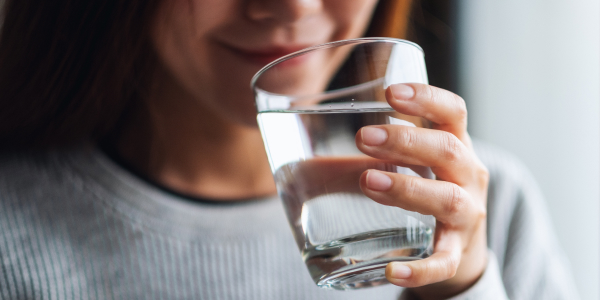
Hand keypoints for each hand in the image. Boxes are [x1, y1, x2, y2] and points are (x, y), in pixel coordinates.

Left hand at [355, 83, 488, 298]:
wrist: (459, 250)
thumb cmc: (426, 193)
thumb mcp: (409, 167)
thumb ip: (366, 157)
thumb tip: (298, 159)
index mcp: (456, 146)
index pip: (453, 112)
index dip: (427, 98)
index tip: (391, 93)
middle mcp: (468, 176)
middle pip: (449, 150)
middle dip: (407, 142)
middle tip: (364, 137)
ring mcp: (466, 215)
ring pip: (447, 199)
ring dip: (408, 189)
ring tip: (369, 182)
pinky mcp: (457, 254)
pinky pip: (444, 262)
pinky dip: (421, 268)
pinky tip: (393, 271)